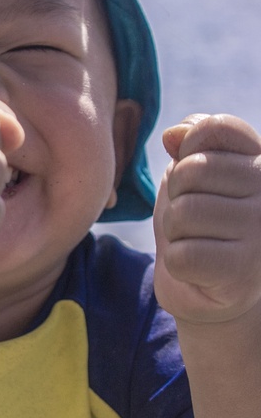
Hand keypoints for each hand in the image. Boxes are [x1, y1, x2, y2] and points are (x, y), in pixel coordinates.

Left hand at [153, 114, 260, 324]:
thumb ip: (190, 143)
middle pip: (190, 170)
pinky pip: (182, 255)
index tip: (197, 179)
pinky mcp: (242, 272)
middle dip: (176, 196)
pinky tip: (199, 268)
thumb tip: (174, 134)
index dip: (188, 150)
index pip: (216, 127)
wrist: (211, 290)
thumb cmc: (203, 224)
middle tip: (194, 219)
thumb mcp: (194, 175)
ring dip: (175, 232)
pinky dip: (177, 263)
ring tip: (198, 241)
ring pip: (182, 213)